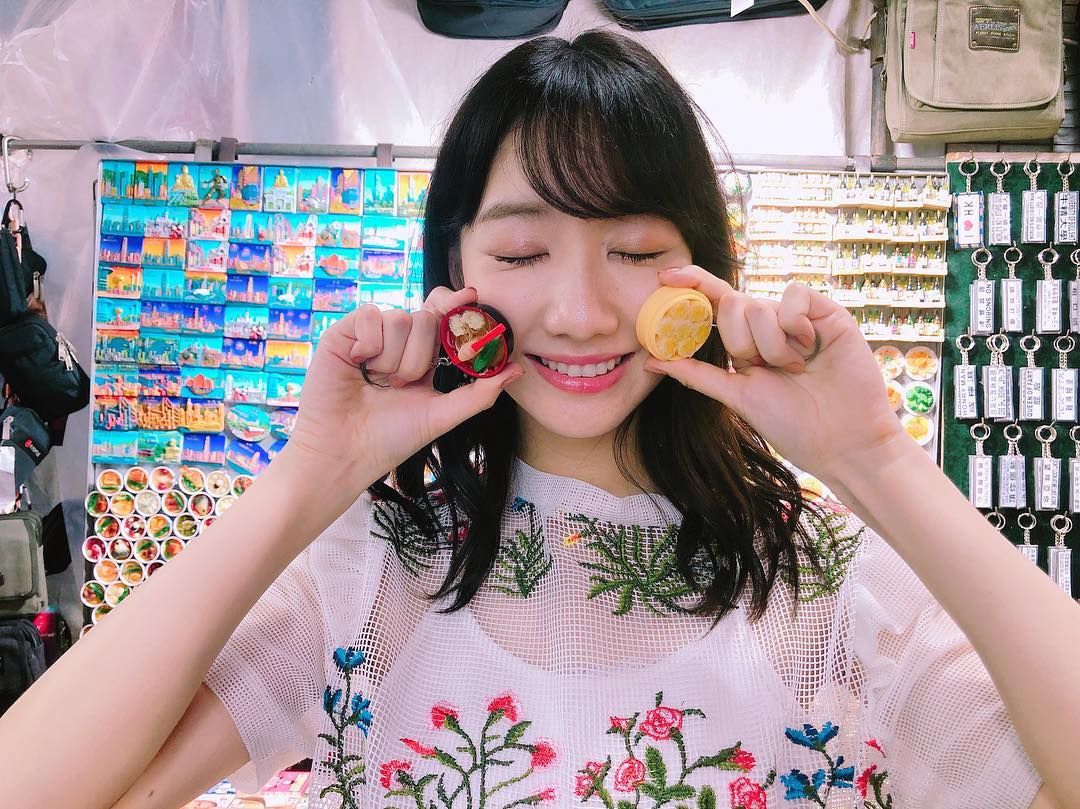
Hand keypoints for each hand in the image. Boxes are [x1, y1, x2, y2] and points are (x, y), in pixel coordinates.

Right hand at [282, 287, 523, 490]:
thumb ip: (479, 392)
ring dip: (395, 359)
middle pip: (426, 316)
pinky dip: (370, 344)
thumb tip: (516, 370)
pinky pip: (370, 315)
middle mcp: (398, 343)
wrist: (346, 451)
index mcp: (423, 357)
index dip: (457, 304)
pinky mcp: (343, 334)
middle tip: (404, 383)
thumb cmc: (390, 439)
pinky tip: (360, 366)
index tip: (473, 297)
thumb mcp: (442, 415)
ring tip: (379, 383)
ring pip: (401, 318)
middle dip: (422, 354)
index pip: (443, 316)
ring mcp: (371, 336)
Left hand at [643, 266, 909, 486]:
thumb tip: (652, 360)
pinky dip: (795, 324)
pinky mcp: (826, 312)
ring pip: (760, 305)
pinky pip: (794, 295)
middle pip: (731, 304)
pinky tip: (812, 348)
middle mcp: (770, 326)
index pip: (714, 305)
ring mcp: (798, 318)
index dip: (691, 285)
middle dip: (740, 341)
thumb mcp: (738, 397)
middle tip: (766, 368)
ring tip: (796, 368)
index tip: (664, 277)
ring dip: (772, 346)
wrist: (843, 441)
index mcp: (746, 344)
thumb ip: (698, 375)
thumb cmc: (794, 425)